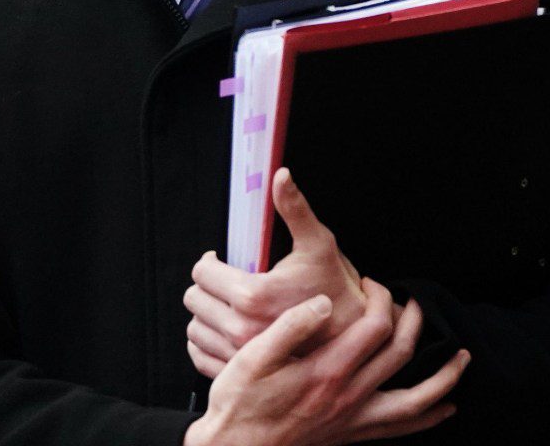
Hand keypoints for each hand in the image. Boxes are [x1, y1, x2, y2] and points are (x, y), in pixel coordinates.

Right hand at [184, 279, 468, 445]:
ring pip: (414, 400)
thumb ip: (290, 327)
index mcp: (327, 371)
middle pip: (400, 354)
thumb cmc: (239, 404)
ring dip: (443, 377)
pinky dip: (428, 417)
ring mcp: (353, 419)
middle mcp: (348, 396)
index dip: (381, 298)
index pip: (374, 326)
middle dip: (413, 321)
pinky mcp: (351, 435)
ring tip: (461, 358)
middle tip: (412, 301)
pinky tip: (442, 409)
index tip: (371, 282)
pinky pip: (401, 428)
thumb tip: (322, 302)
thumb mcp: (252, 358)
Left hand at [185, 168, 365, 360]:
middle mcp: (241, 330)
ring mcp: (239, 357)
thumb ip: (293, 207)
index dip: (209, 262)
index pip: (203, 273)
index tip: (220, 260)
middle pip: (195, 300)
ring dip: (205, 312)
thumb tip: (280, 175)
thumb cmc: (336, 287)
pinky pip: (200, 356)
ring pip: (194, 328)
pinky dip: (206, 341)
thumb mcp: (317, 242)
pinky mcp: (239, 375)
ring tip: (225, 303)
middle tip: (223, 279)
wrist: (354, 337)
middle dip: (206, 285)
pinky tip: (224, 328)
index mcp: (253, 295)